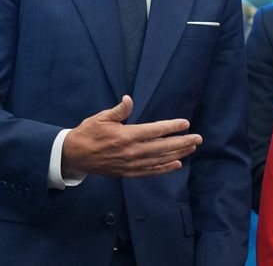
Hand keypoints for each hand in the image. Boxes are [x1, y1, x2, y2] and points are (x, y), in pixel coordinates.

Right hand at [61, 95, 201, 177]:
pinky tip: (175, 164)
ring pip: (159, 159)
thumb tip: (129, 99)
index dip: (172, 126)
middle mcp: (132, 151)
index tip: (185, 123)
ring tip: (191, 148)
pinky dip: (164, 168)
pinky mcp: (128, 173)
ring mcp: (131, 164)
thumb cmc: (88, 133)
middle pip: (162, 147)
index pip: (155, 130)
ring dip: (177, 154)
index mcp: (126, 135)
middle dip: (182, 142)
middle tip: (198, 138)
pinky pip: (150, 171)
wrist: (75, 155)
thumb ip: (119, 110)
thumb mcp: (101, 117)